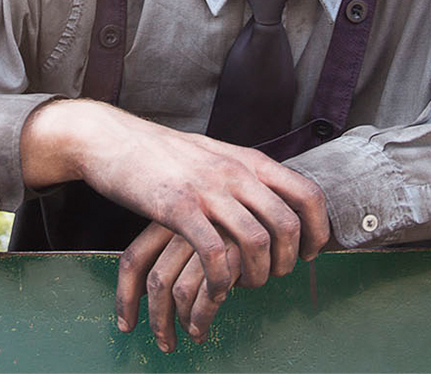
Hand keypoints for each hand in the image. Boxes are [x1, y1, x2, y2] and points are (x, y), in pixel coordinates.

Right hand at [20, 101, 329, 349]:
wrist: (113, 139)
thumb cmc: (163, 153)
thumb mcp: (215, 154)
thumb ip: (245, 174)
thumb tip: (275, 199)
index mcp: (249, 160)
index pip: (307, 193)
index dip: (317, 230)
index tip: (308, 253)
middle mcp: (235, 172)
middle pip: (288, 224)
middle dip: (287, 262)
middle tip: (273, 276)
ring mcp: (207, 190)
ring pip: (256, 242)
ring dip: (257, 276)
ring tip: (244, 286)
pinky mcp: (177, 209)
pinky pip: (214, 254)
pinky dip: (222, 281)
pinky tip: (216, 290)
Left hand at [118, 224, 245, 351]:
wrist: (280, 191)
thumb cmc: (240, 215)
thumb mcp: (205, 225)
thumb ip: (183, 248)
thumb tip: (160, 293)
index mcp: (170, 217)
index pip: (134, 259)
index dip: (125, 295)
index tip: (126, 323)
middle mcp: (185, 225)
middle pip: (156, 280)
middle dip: (157, 320)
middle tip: (164, 342)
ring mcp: (208, 236)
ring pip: (179, 290)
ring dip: (182, 322)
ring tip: (191, 335)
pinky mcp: (233, 249)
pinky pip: (210, 294)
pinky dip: (204, 316)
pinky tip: (206, 326)